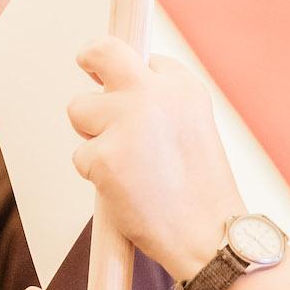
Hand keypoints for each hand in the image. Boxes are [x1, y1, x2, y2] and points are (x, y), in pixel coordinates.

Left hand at [68, 39, 241, 280]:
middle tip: (87, 65)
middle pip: (104, 52)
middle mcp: (156, 94)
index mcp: (184, 87)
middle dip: (91, 58)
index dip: (137, 82)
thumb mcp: (192, 129)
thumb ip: (161, 104)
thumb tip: (115, 83)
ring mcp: (127, 123)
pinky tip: (125, 190)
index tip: (136, 97)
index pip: (147, 62)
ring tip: (126, 164)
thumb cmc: (200, 191)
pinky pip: (81, 156)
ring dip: (92, 134)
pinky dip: (96, 175)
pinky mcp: (104, 157)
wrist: (209, 237)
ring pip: (80, 109)